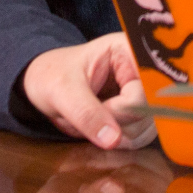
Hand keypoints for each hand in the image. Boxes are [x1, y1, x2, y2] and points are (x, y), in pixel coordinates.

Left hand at [22, 33, 155, 150]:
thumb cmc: (52, 75)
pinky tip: (99, 130)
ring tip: (90, 121)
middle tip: (86, 117)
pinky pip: (139, 137)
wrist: (44, 82)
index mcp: (128, 51)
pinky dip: (117, 142)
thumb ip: (87, 113)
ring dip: (114, 136)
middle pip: (148, 112)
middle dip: (115, 125)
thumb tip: (112, 140)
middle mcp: (142, 70)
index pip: (142, 91)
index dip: (121, 110)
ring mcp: (142, 92)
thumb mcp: (63, 91)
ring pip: (145, 128)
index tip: (98, 110)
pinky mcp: (139, 111)